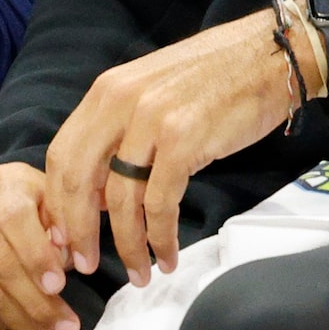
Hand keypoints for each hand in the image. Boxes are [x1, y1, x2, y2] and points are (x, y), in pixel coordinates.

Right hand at [0, 160, 81, 329]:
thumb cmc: (39, 216)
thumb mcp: (60, 213)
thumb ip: (68, 232)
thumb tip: (68, 261)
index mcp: (5, 181)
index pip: (14, 218)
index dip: (36, 256)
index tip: (59, 287)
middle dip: (36, 304)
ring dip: (20, 321)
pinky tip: (16, 327)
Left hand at [44, 7, 317, 288]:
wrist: (270, 55)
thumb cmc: (215, 78)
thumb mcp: (150, 94)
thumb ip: (119, 134)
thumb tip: (96, 195)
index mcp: (105, 92)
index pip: (61, 155)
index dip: (58, 203)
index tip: (63, 237)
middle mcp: (119, 102)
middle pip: (78, 180)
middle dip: (78, 232)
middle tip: (86, 265)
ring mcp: (150, 120)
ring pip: (120, 200)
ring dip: (127, 245)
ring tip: (137, 274)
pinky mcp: (184, 140)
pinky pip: (160, 204)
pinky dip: (160, 238)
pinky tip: (167, 256)